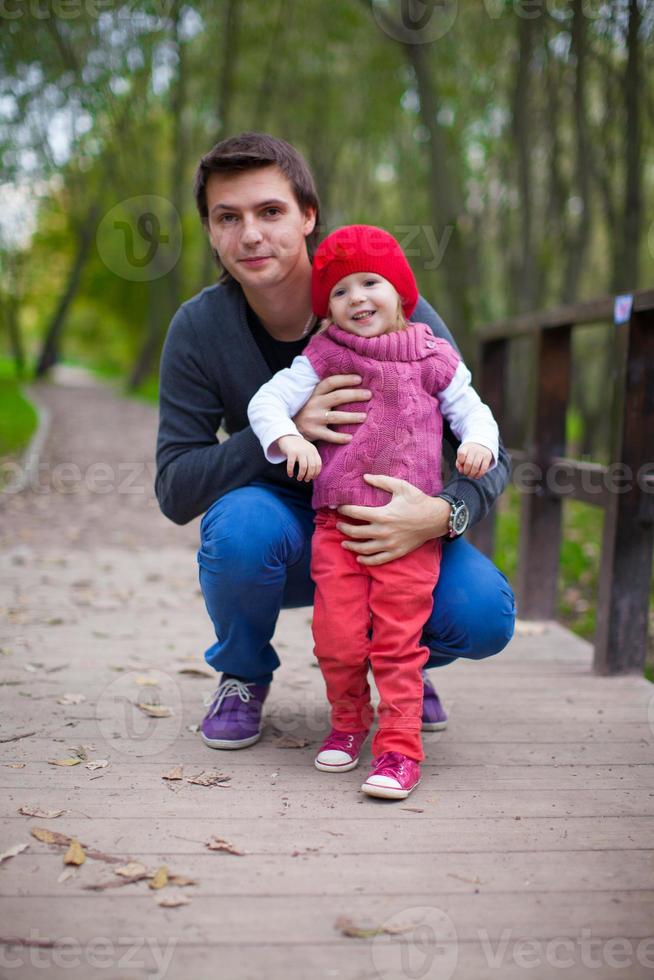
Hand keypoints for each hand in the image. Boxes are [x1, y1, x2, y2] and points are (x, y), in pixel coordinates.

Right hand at [277, 435, 321, 481]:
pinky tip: (290, 474)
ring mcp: (300, 451)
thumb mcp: (308, 450)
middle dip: (309, 475)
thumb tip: (313, 475)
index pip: (318, 464)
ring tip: (299, 478)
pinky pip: (291, 465)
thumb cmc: (298, 447)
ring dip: (301, 475)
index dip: (316, 473)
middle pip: (312, 467)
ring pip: (303, 467)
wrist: (287, 436)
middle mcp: (308, 450)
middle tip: (306, 480)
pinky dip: (290, 471)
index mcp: (314, 451)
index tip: (312, 477)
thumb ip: (312, 459)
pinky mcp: (291, 452)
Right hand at [293, 374, 370, 443]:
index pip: (331, 382)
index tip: (359, 379)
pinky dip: (340, 437)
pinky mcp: (314, 433)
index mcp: (315, 394)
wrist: (291, 428)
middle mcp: (314, 404)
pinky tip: (350, 438)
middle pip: (337, 397)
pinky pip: (329, 436)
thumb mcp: (314, 398)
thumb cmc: (308, 411)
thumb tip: (353, 384)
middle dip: (354, 395)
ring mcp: (314, 419)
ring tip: (364, 417)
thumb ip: (328, 393)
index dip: (345, 379)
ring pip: (336, 417)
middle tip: (369, 394)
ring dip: (351, 416)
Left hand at [335, 474, 450, 564]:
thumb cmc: (418, 501)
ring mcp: (389, 544)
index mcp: (383, 515)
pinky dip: (366, 560)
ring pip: (364, 548)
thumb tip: (365, 476)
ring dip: (351, 545)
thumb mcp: (401, 486)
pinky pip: (377, 560)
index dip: (344, 510)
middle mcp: (383, 532)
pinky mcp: (396, 552)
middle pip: (356, 533)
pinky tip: (359, 557)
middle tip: (338, 525)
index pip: (356, 513)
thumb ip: (381, 481)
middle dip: (344, 528)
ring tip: (343, 542)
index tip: (339, 508)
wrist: (436, 518)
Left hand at [456, 442, 491, 478]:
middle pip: (468, 463)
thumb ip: (459, 463)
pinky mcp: (488, 457)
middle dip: (466, 471)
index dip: (460, 461)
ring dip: (472, 474)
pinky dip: (479, 474)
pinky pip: (484, 468)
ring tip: (470, 476)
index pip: (461, 454)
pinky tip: (476, 476)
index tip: (461, 463)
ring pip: (476, 466)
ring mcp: (481, 453)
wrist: (480, 445)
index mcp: (465, 447)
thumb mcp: (461, 455)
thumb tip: (461, 470)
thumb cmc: (468, 453)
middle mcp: (473, 449)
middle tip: (466, 473)